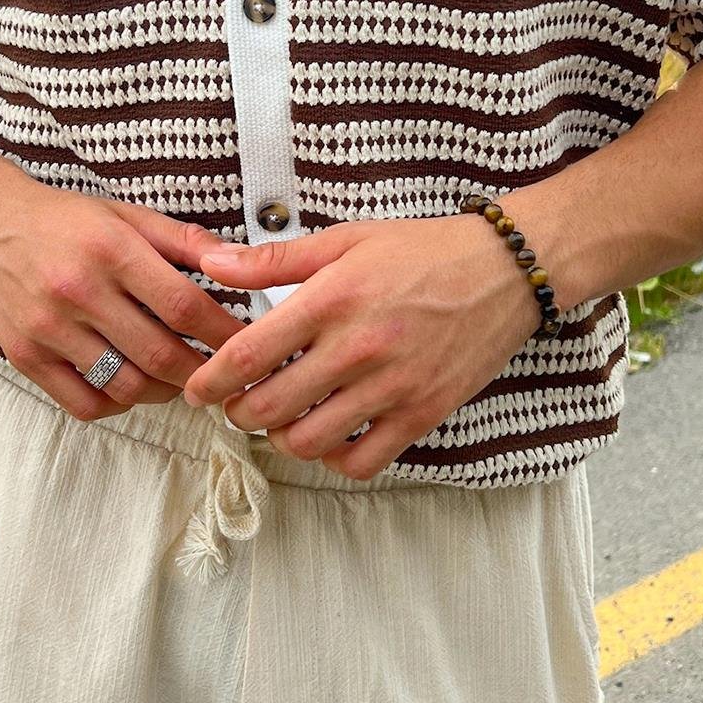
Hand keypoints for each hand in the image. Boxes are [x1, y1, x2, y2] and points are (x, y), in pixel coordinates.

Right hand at [0, 167, 247, 419]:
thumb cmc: (63, 219)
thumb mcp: (125, 214)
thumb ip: (183, 241)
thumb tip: (239, 264)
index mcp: (110, 249)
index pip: (184, 306)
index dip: (224, 333)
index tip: (249, 344)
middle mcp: (77, 291)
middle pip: (160, 355)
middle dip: (203, 372)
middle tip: (223, 375)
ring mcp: (47, 329)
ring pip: (126, 386)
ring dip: (164, 391)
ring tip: (180, 380)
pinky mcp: (24, 357)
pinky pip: (84, 403)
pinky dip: (118, 403)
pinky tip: (132, 385)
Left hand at [181, 210, 546, 477]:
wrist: (506, 270)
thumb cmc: (422, 251)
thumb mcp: (345, 240)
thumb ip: (274, 259)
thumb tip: (210, 262)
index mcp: (331, 300)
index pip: (248, 355)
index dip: (210, 382)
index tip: (196, 391)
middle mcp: (358, 348)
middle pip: (269, 408)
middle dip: (239, 414)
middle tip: (238, 405)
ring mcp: (392, 387)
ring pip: (309, 442)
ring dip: (282, 437)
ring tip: (283, 418)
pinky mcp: (424, 414)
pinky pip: (363, 462)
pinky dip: (336, 458)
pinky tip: (331, 435)